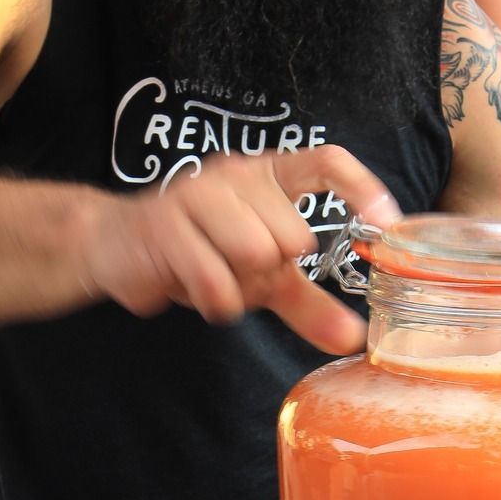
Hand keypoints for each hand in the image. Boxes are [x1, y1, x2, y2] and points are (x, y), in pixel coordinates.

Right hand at [84, 147, 398, 353]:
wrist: (113, 246)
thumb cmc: (197, 252)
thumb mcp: (262, 279)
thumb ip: (309, 304)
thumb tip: (355, 338)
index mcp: (266, 176)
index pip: (326, 161)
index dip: (362, 188)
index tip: (387, 225)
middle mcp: (235, 175)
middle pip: (292, 235)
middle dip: (268, 275)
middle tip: (237, 274)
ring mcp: (197, 194)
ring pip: (255, 257)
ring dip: (236, 289)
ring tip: (210, 278)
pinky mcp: (164, 223)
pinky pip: (214, 280)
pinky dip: (212, 301)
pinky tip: (192, 289)